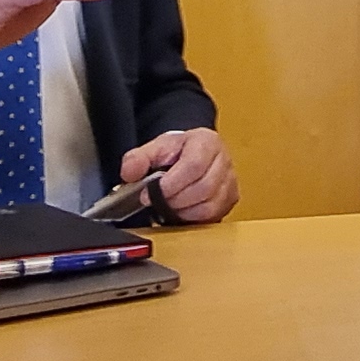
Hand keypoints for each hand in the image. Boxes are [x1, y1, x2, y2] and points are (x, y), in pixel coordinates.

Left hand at [116, 127, 236, 222]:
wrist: (192, 154)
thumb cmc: (177, 151)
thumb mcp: (155, 148)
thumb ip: (138, 159)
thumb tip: (129, 174)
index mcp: (207, 142)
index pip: (194, 165)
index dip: (170, 184)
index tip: (150, 193)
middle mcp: (224, 161)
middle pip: (204, 188)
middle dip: (175, 200)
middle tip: (157, 201)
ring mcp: (230, 182)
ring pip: (209, 206)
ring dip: (183, 211)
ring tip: (168, 205)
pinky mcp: (230, 200)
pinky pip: (212, 217)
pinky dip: (192, 218)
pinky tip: (180, 211)